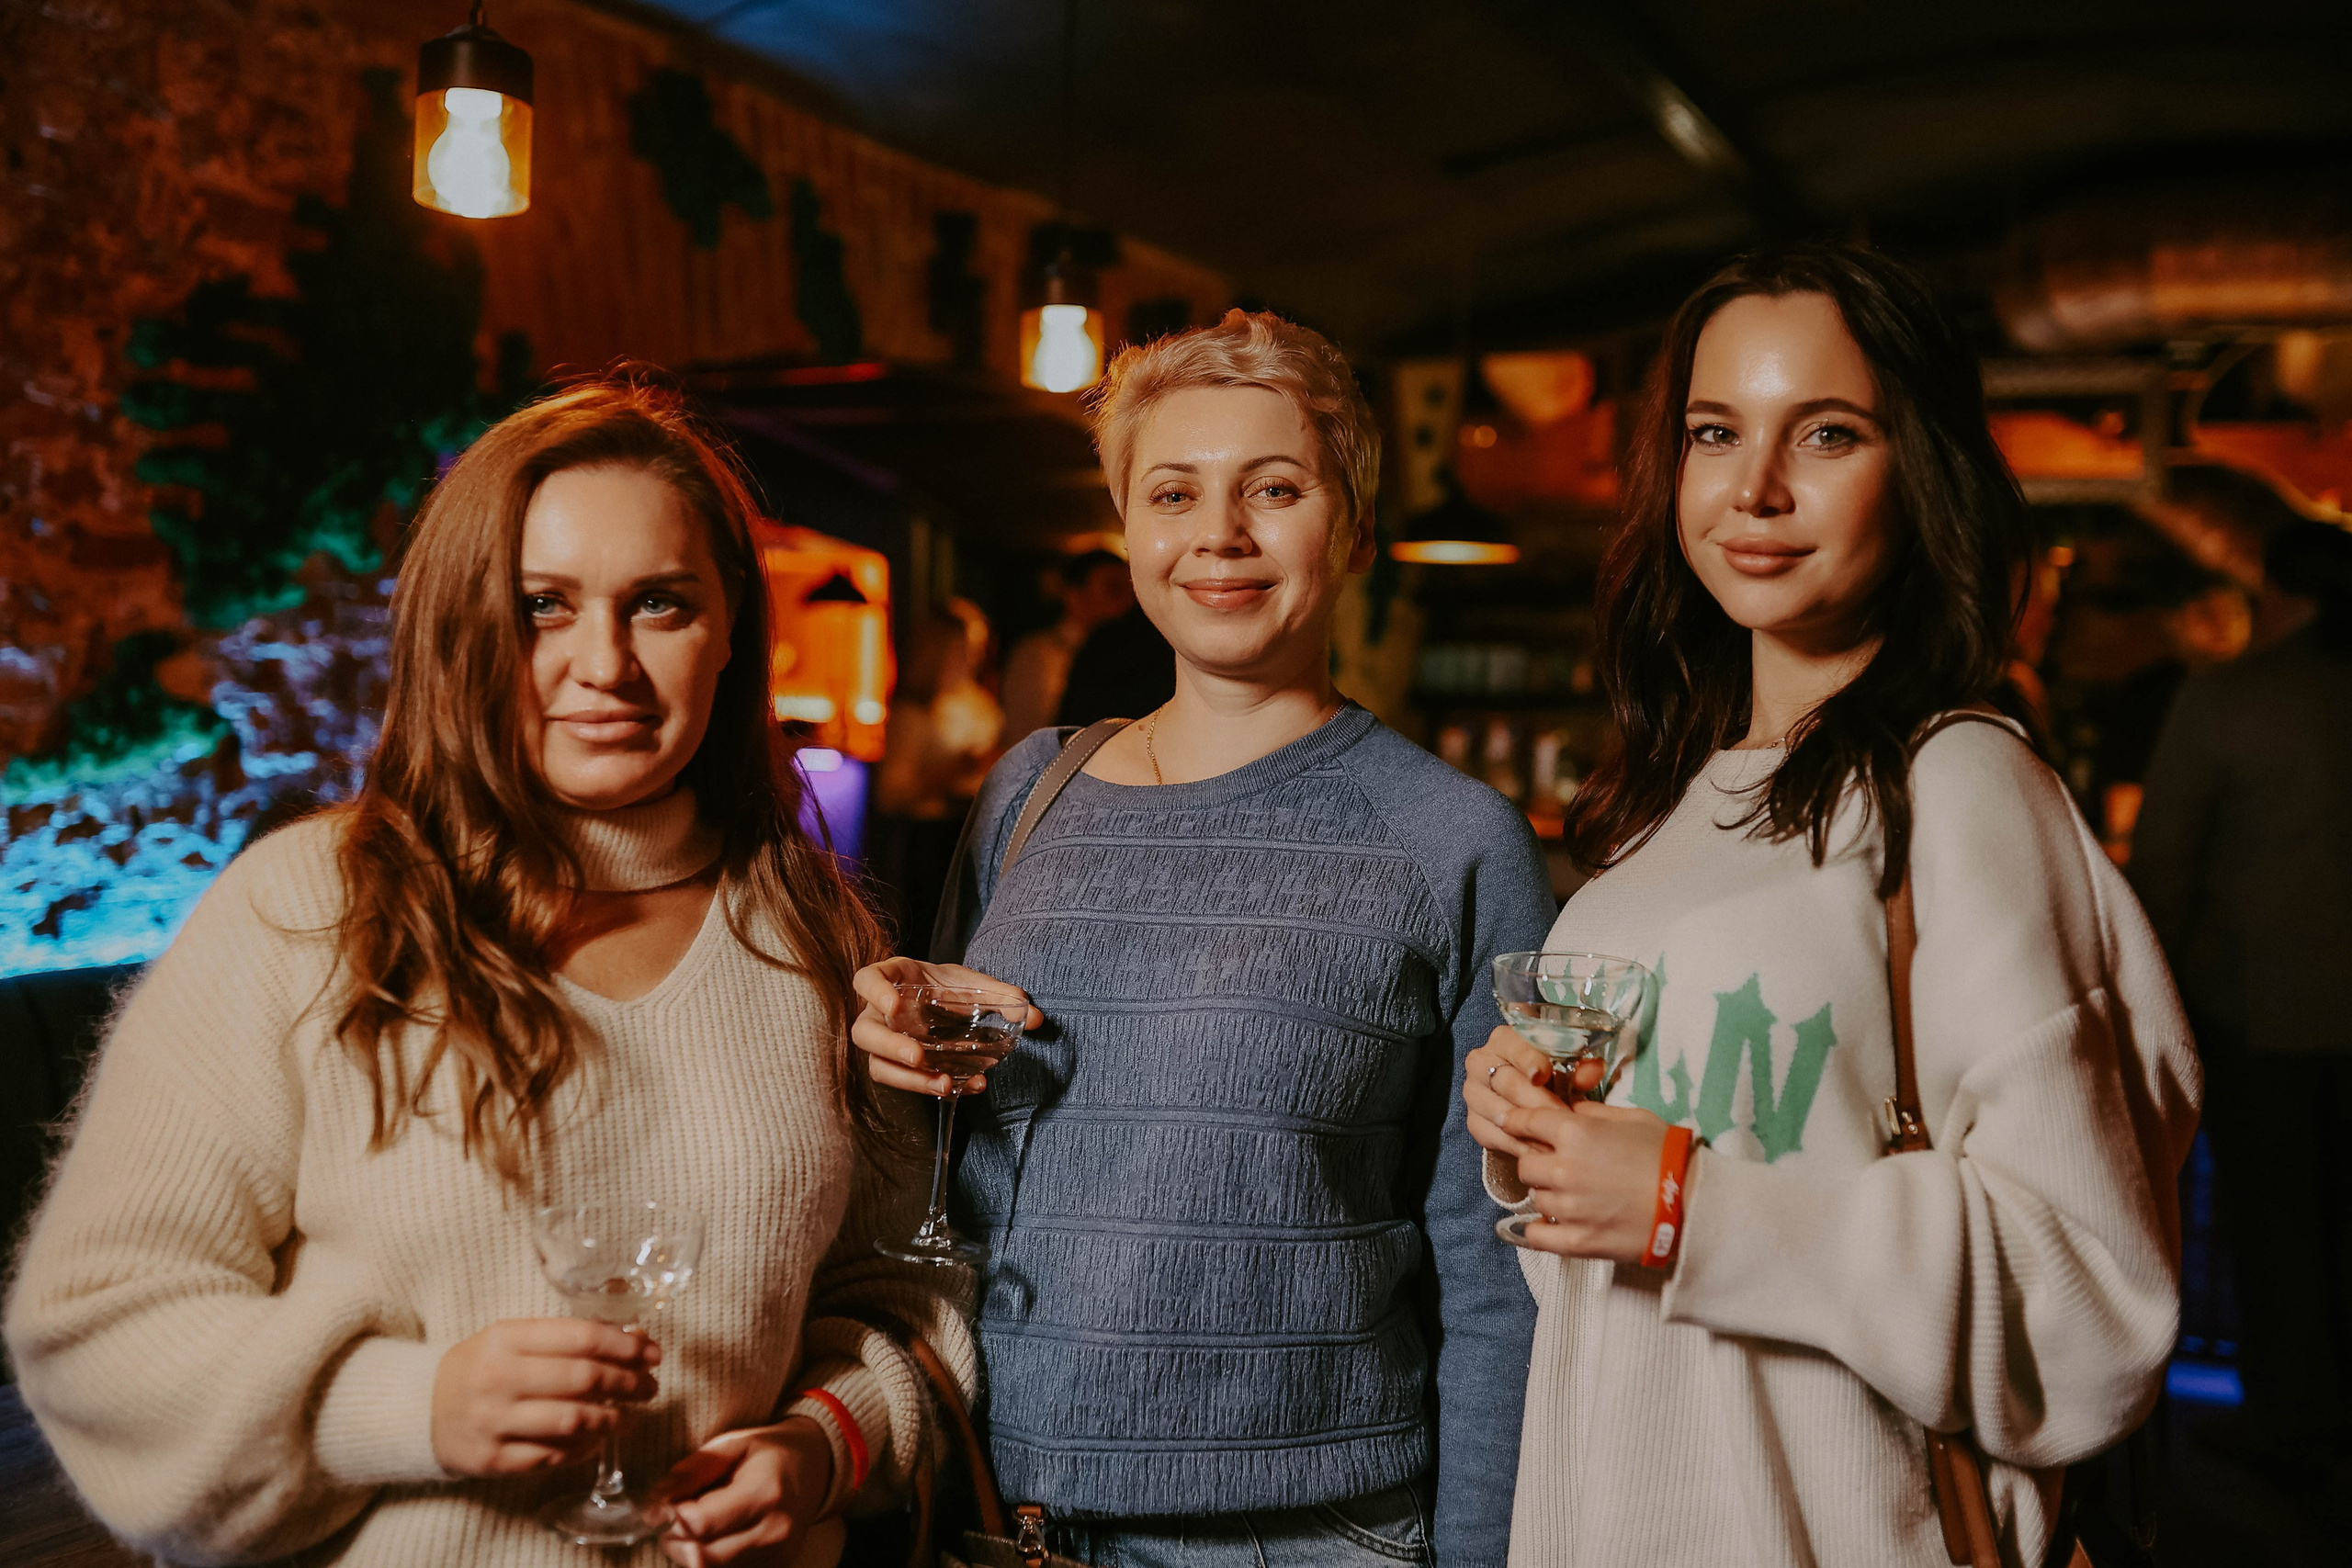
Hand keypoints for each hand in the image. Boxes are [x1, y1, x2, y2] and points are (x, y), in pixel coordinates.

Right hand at [430, 1318, 659, 1476]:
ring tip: (625, 1415)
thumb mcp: (512, 1337)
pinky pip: (553, 1456)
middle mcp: (498, 1378)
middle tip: (649, 1386)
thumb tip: (633, 1339)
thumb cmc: (482, 1366)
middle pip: (583, 1379)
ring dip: (610, 1419)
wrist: (420, 1409)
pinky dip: (583, 1448)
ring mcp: (493, 1422)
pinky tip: (596, 1438)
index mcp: (506, 1338)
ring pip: (573, 1422)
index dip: (626, 1345)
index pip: (582, 1337)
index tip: (652, 1352)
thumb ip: (564, 1337)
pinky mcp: (492, 1460)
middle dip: (628, 1382)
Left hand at [652, 1416, 833, 1565]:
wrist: (816, 1467)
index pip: (700, 1524)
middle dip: (675, 1542)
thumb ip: (692, 1471)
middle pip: (702, 1558)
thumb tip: (654, 1503)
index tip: (660, 1507)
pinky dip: (711, 1560)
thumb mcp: (732, 1444)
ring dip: (690, 1553)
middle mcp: (775, 1531)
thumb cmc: (769, 1452)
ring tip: (695, 1526)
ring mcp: (778, 1555)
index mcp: (765, 1492)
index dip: (670, 1519)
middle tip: (671, 1521)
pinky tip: (714, 1538)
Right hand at [851, 957, 1043, 1095]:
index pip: (866, 980)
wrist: (946, 1001)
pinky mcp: (898, 1066)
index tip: (894, 1006)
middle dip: (890, 1047)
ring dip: (909, 1079)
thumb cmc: (948, 986)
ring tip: (944, 1084)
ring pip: (878, 1064)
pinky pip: (904, 1081)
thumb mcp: (972, 984)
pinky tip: (963, 1087)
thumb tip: (1035, 1017)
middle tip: (919, 1057)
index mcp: (891, 980)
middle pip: (864, 1032)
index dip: (874, 992)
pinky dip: (930, 1086)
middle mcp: (878, 1013)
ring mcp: (885, 1042)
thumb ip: (1000, 996)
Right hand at [1464, 1025, 1570, 1158]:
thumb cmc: (1550, 1077)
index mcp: (1504, 1039)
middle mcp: (1480, 1062)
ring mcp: (1473, 1092)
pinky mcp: (1473, 1119)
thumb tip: (1593, 1070)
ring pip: (1498, 1112)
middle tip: (1562, 1118)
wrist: (1528, 1096)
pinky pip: (1491, 1135)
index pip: (1514, 1047)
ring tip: (1554, 1139)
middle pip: (1507, 1083)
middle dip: (1537, 1102)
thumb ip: (1581, 1068)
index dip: (1528, 1060)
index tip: (1542, 1075)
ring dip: (1527, 1128)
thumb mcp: (1566, 1068)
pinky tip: (1537, 1152)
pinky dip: (1515, 1145)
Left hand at [1485, 1061, 1674, 1265]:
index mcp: (1575, 1132)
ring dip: (1548, 1194)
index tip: (1513, 1123)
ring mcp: (1569, 1207)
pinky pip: (1537, 1237)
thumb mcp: (1632, 1118)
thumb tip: (1569, 1111)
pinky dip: (1538, 1231)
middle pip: (1525, 1163)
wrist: (1694, 1202)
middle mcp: (1564, 1168)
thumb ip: (1593, 1113)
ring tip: (1574, 1195)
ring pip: (1535, 1197)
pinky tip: (1547, 1227)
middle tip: (1558, 1165)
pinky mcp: (1578, 1240)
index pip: (1525, 1121)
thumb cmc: (1667, 1154)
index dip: (1517, 1121)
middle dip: (1538, 1161)